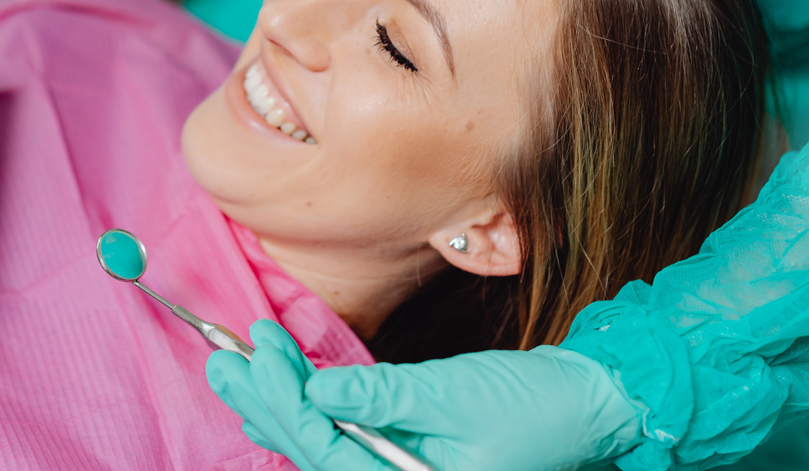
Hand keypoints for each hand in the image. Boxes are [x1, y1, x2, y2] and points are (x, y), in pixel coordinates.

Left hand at [207, 321, 642, 470]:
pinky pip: (346, 440)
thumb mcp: (453, 394)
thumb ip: (383, 397)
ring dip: (280, 406)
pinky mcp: (406, 452)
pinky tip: (280, 395)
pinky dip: (312, 413)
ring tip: (237, 368)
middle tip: (222, 360)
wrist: (586, 403)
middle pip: (314, 454)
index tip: (257, 355)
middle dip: (267, 405)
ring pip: (324, 447)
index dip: (285, 404)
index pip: (326, 453)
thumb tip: (318, 391)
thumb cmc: (533, 405)